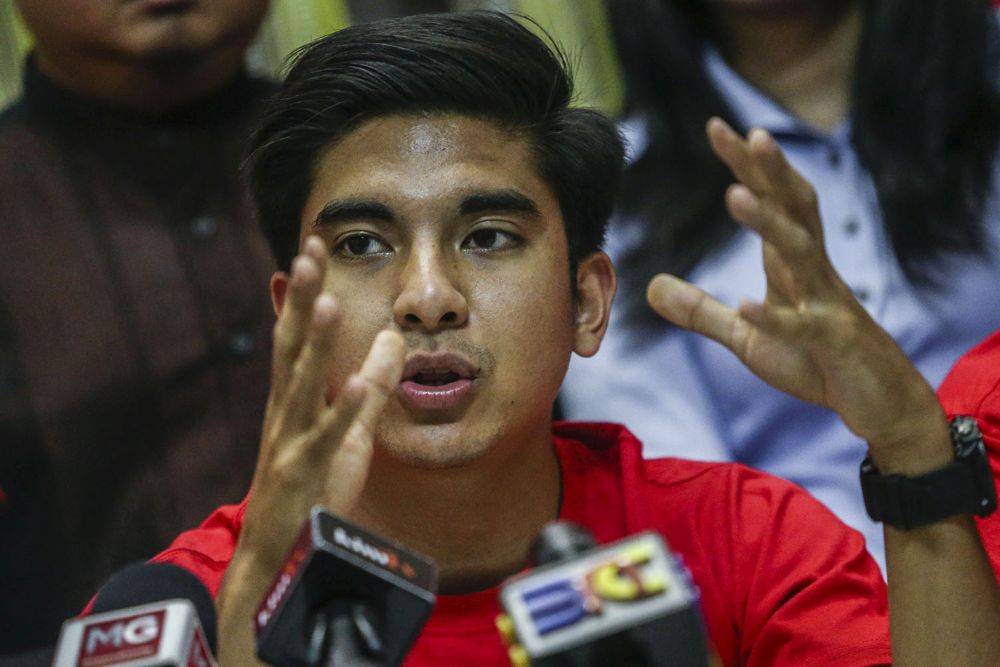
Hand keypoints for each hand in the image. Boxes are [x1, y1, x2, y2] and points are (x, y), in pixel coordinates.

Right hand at [239, 234, 405, 571]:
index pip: (296, 336)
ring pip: (300, 384)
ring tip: (324, 302)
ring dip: (313, 343)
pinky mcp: (304, 473)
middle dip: (298, 300)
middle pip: (290, 347)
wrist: (281, 557)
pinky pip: (325, 439)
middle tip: (306, 254)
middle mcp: (285, 412)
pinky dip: (342, 411)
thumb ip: (370, 386)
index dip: (303, 293)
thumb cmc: (313, 489)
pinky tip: (355, 385)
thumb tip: (391, 338)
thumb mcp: (349, 431)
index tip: (311, 248)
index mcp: (293, 399)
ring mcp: (290, 441)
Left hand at [646, 118, 948, 471]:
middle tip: (748, 132)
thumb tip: (650, 285)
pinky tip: (750, 305)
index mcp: (790, 262)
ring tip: (736, 197)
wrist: (875, 400)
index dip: (747, 164)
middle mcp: (811, 270)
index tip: (717, 126)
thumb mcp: (746, 336)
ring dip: (769, 224)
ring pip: (799, 253)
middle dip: (770, 171)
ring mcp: (825, 302)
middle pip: (793, 208)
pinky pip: (803, 326)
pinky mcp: (831, 341)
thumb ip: (701, 310)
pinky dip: (777, 317)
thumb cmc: (813, 359)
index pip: (770, 200)